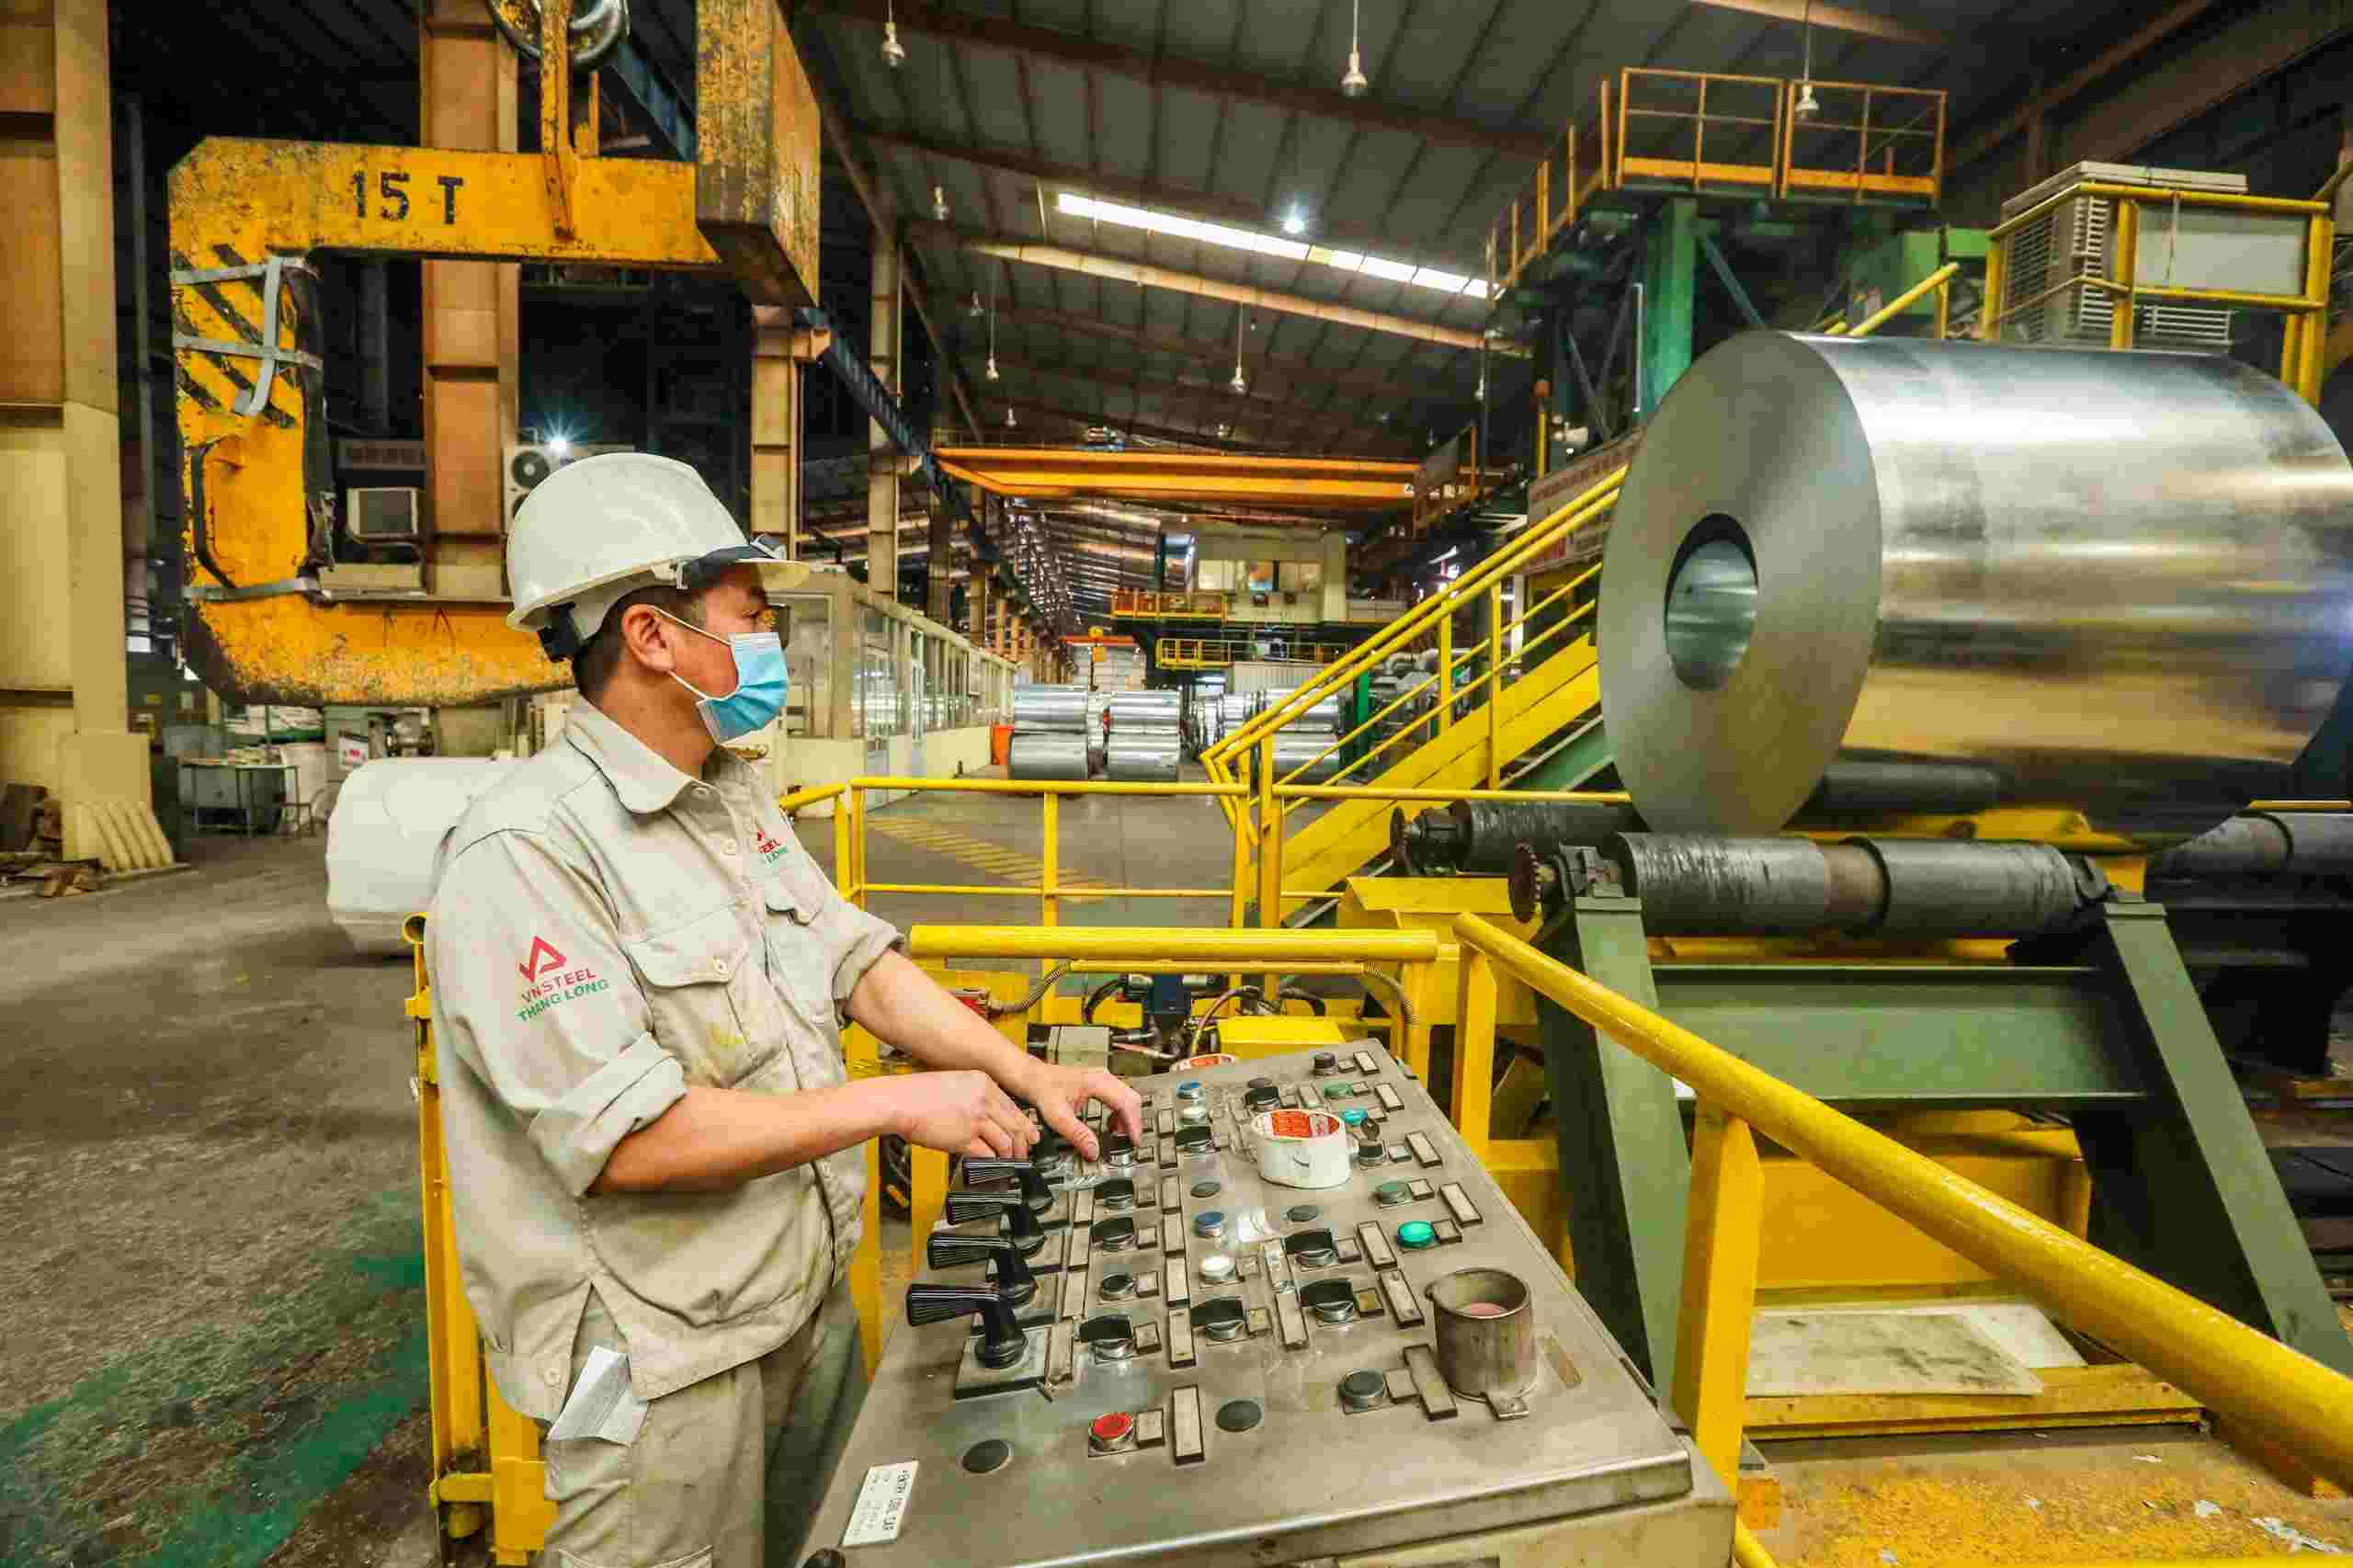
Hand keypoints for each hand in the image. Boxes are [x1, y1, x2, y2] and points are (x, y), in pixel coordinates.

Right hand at [888, 1071, 1037, 1158]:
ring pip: (1006, 1141)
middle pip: (1016, 1124)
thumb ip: (976, 1096)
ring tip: (1012, 1162)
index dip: (1024, 1123)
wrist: (899, 1101)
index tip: (1029, 1132)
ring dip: (1011, 1155)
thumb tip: (990, 1115)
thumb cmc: (919, 1093)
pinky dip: (993, 1161)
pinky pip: (988, 1153)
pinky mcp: (965, 1138)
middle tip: (1026, 1151)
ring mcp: (976, 1119)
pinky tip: (994, 1165)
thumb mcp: (956, 1082)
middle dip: (1023, 1142)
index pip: (1013, 1106)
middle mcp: (984, 1099)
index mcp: (983, 1082)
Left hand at [1015, 1060, 1143, 1161]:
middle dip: (1133, 1123)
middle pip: (1132, 1100)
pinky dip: (1120, 1114)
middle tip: (1128, 1142)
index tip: (1133, 1141)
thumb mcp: (1057, 1116)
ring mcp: (1103, 1079)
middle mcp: (1103, 1077)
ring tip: (1117, 1135)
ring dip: (1127, 1119)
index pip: (1126, 1104)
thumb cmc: (1041, 1088)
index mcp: (1097, 1082)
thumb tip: (1093, 1150)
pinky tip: (1110, 1125)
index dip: (1133, 1125)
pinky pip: (1120, 1098)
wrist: (1032, 1077)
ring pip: (1128, 1098)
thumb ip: (1076, 1134)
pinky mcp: (1100, 1083)